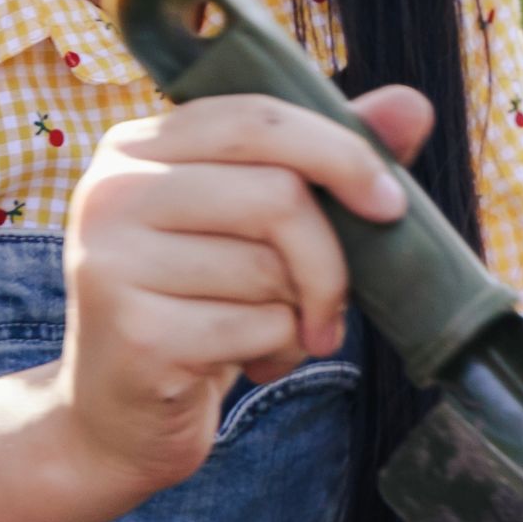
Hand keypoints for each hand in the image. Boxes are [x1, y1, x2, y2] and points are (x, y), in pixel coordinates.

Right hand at [0, 86, 433, 521]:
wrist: (116, 415)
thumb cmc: (197, 305)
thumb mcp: (255, 227)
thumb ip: (324, 162)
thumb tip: (411, 105)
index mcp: (138, 147)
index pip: (257, 119)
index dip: (340, 154)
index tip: (388, 205)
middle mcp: (111, 192)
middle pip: (276, 195)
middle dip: (329, 259)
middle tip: (331, 306)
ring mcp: (113, 261)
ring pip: (272, 268)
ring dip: (297, 314)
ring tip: (263, 333)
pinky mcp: (134, 332)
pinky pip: (258, 328)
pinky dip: (277, 352)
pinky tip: (242, 363)